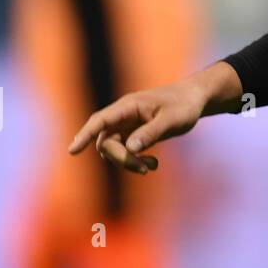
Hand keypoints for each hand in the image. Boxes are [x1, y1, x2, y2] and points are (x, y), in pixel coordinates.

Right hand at [67, 63, 239, 172]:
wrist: (195, 98)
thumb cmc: (184, 105)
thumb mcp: (172, 119)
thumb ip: (151, 133)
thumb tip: (130, 148)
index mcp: (129, 105)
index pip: (101, 120)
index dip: (85, 134)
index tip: (72, 150)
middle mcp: (123, 115)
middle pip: (106, 141)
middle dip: (121, 159)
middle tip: (144, 169)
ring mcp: (127, 125)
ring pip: (114, 149)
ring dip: (129, 162)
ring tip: (152, 166)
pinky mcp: (133, 133)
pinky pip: (125, 152)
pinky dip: (136, 160)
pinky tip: (153, 164)